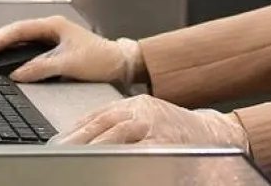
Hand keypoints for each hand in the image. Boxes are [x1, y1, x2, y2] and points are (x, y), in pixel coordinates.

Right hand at [0, 16, 142, 84]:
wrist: (120, 64)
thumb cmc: (101, 58)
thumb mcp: (70, 63)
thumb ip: (42, 67)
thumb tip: (17, 73)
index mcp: (52, 25)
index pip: (17, 30)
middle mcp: (49, 29)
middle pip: (13, 33)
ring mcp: (49, 39)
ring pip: (17, 40)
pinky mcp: (51, 50)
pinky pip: (24, 49)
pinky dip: (9, 53)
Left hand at [52, 95, 248, 148]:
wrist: (214, 134)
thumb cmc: (177, 130)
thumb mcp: (146, 116)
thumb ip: (118, 122)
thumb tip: (82, 135)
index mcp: (136, 104)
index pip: (98, 115)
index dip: (75, 130)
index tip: (57, 143)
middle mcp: (144, 111)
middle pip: (104, 125)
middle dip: (79, 140)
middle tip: (60, 153)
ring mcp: (156, 127)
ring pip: (118, 136)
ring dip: (95, 149)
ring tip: (78, 161)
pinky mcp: (167, 144)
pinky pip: (140, 153)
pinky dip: (122, 160)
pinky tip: (109, 167)